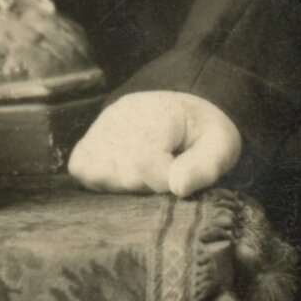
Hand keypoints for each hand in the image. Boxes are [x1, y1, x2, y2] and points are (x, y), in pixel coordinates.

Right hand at [67, 92, 242, 197]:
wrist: (183, 112)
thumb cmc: (202, 134)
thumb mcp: (220, 146)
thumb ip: (204, 168)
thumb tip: (178, 187)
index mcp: (158, 113)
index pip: (146, 163)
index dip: (164, 182)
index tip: (177, 176)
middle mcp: (121, 116)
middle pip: (123, 174)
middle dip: (145, 185)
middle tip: (163, 173)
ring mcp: (100, 127)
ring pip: (99, 174)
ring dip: (122, 184)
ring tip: (144, 173)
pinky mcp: (88, 140)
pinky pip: (80, 168)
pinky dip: (99, 179)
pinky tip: (122, 173)